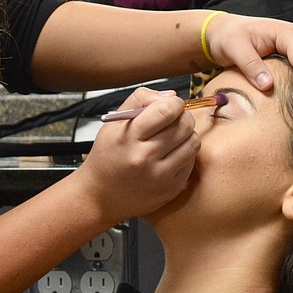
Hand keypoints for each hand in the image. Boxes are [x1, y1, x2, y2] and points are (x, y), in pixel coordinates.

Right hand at [74, 87, 198, 222]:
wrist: (100, 196)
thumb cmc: (106, 157)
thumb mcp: (113, 123)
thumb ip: (140, 100)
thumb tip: (171, 96)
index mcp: (129, 137)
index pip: (166, 110)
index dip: (174, 103)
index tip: (172, 104)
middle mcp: (145, 157)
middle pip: (184, 125)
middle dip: (182, 117)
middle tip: (173, 120)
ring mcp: (160, 176)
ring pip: (193, 142)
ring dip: (187, 135)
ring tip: (172, 137)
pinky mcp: (170, 189)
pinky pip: (191, 162)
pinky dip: (185, 154)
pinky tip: (170, 155)